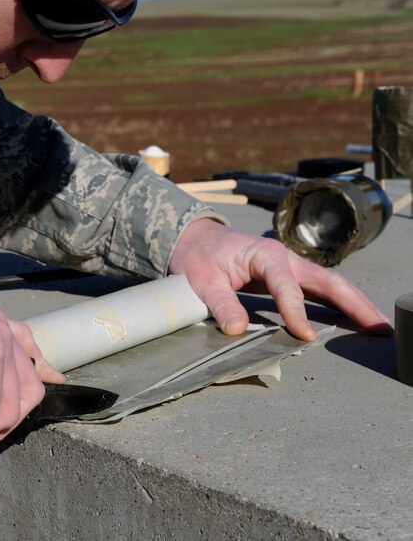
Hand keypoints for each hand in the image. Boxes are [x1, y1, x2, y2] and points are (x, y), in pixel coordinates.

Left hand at [168, 219, 391, 339]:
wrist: (195, 240)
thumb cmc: (198, 257)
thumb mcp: (202, 281)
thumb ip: (221, 304)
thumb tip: (237, 330)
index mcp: (265, 254)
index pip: (287, 287)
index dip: (296, 313)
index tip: (305, 335)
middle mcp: (285, 258)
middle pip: (327, 281)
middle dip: (354, 304)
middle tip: (379, 327)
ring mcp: (290, 267)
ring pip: (329, 285)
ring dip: (355, 304)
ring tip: (379, 326)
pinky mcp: (288, 277)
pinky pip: (318, 291)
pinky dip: (338, 304)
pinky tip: (353, 318)